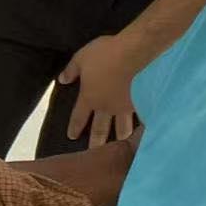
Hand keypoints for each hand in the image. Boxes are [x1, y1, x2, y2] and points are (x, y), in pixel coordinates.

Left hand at [57, 33, 146, 148]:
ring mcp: (125, 108)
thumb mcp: (82, 57)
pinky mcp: (142, 103)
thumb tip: (62, 79)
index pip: (79, 117)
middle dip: (96, 142)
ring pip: (122, 129)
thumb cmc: (107, 54)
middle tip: (94, 153)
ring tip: (120, 144)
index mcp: (90, 97)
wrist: (136, 52)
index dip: (75, 127)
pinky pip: (139, 118)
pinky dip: (140, 126)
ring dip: (120, 137)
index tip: (72, 137)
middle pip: (99, 130)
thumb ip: (71, 70)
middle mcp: (107, 107)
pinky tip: (143, 131)